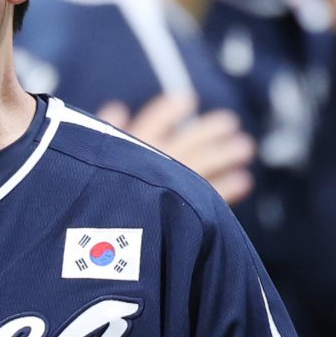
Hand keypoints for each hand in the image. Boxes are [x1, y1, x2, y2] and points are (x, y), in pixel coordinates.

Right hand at [99, 94, 255, 204]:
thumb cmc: (90, 193)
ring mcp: (174, 183)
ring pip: (207, 162)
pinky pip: (215, 194)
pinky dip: (230, 186)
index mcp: (132, 145)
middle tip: (230, 123)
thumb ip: (108, 132)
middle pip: (190, 138)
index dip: (172, 108)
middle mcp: (157, 159)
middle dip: (211, 129)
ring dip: (227, 153)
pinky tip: (243, 181)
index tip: (187, 100)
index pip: (156, 118)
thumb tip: (116, 107)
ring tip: (245, 147)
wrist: (99, 236)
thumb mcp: (91, 156)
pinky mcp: (186, 209)